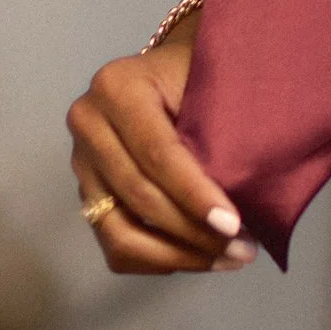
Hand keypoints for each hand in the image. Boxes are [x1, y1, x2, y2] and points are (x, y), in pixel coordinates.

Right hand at [66, 39, 254, 273]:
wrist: (173, 69)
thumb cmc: (201, 73)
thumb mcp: (211, 79)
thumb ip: (219, 125)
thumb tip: (246, 190)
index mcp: (117, 86)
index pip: (157, 152)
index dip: (194, 193)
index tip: (233, 224)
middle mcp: (88, 124)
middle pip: (139, 195)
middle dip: (193, 231)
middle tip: (243, 249)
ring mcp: (83, 163)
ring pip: (120, 232)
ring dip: (177, 255)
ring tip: (227, 259)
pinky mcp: (89, 194)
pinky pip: (115, 245)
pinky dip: (159, 260)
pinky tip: (199, 256)